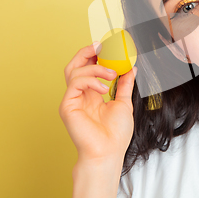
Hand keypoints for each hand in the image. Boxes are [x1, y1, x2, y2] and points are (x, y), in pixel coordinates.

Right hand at [59, 42, 135, 162]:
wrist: (108, 152)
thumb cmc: (115, 134)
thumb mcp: (124, 102)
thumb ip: (125, 85)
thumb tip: (131, 68)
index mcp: (91, 94)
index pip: (88, 68)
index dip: (95, 55)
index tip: (108, 46)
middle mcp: (79, 95)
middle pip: (75, 65)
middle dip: (86, 52)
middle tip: (101, 46)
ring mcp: (72, 100)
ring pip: (74, 71)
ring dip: (95, 68)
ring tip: (111, 73)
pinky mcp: (67, 106)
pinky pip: (75, 83)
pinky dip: (90, 80)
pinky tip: (104, 88)